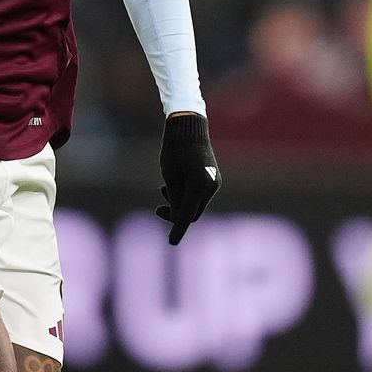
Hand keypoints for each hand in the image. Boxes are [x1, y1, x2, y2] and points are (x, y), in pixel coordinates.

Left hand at [157, 112, 219, 244]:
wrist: (190, 128)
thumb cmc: (175, 149)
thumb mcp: (169, 175)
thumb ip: (174, 197)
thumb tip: (178, 217)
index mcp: (198, 185)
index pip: (186, 215)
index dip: (177, 230)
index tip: (171, 243)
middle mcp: (210, 187)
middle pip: (192, 213)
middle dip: (175, 214)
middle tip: (158, 209)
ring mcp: (214, 184)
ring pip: (195, 206)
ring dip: (180, 204)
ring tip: (164, 189)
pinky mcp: (213, 181)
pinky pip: (199, 197)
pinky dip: (186, 196)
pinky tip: (174, 186)